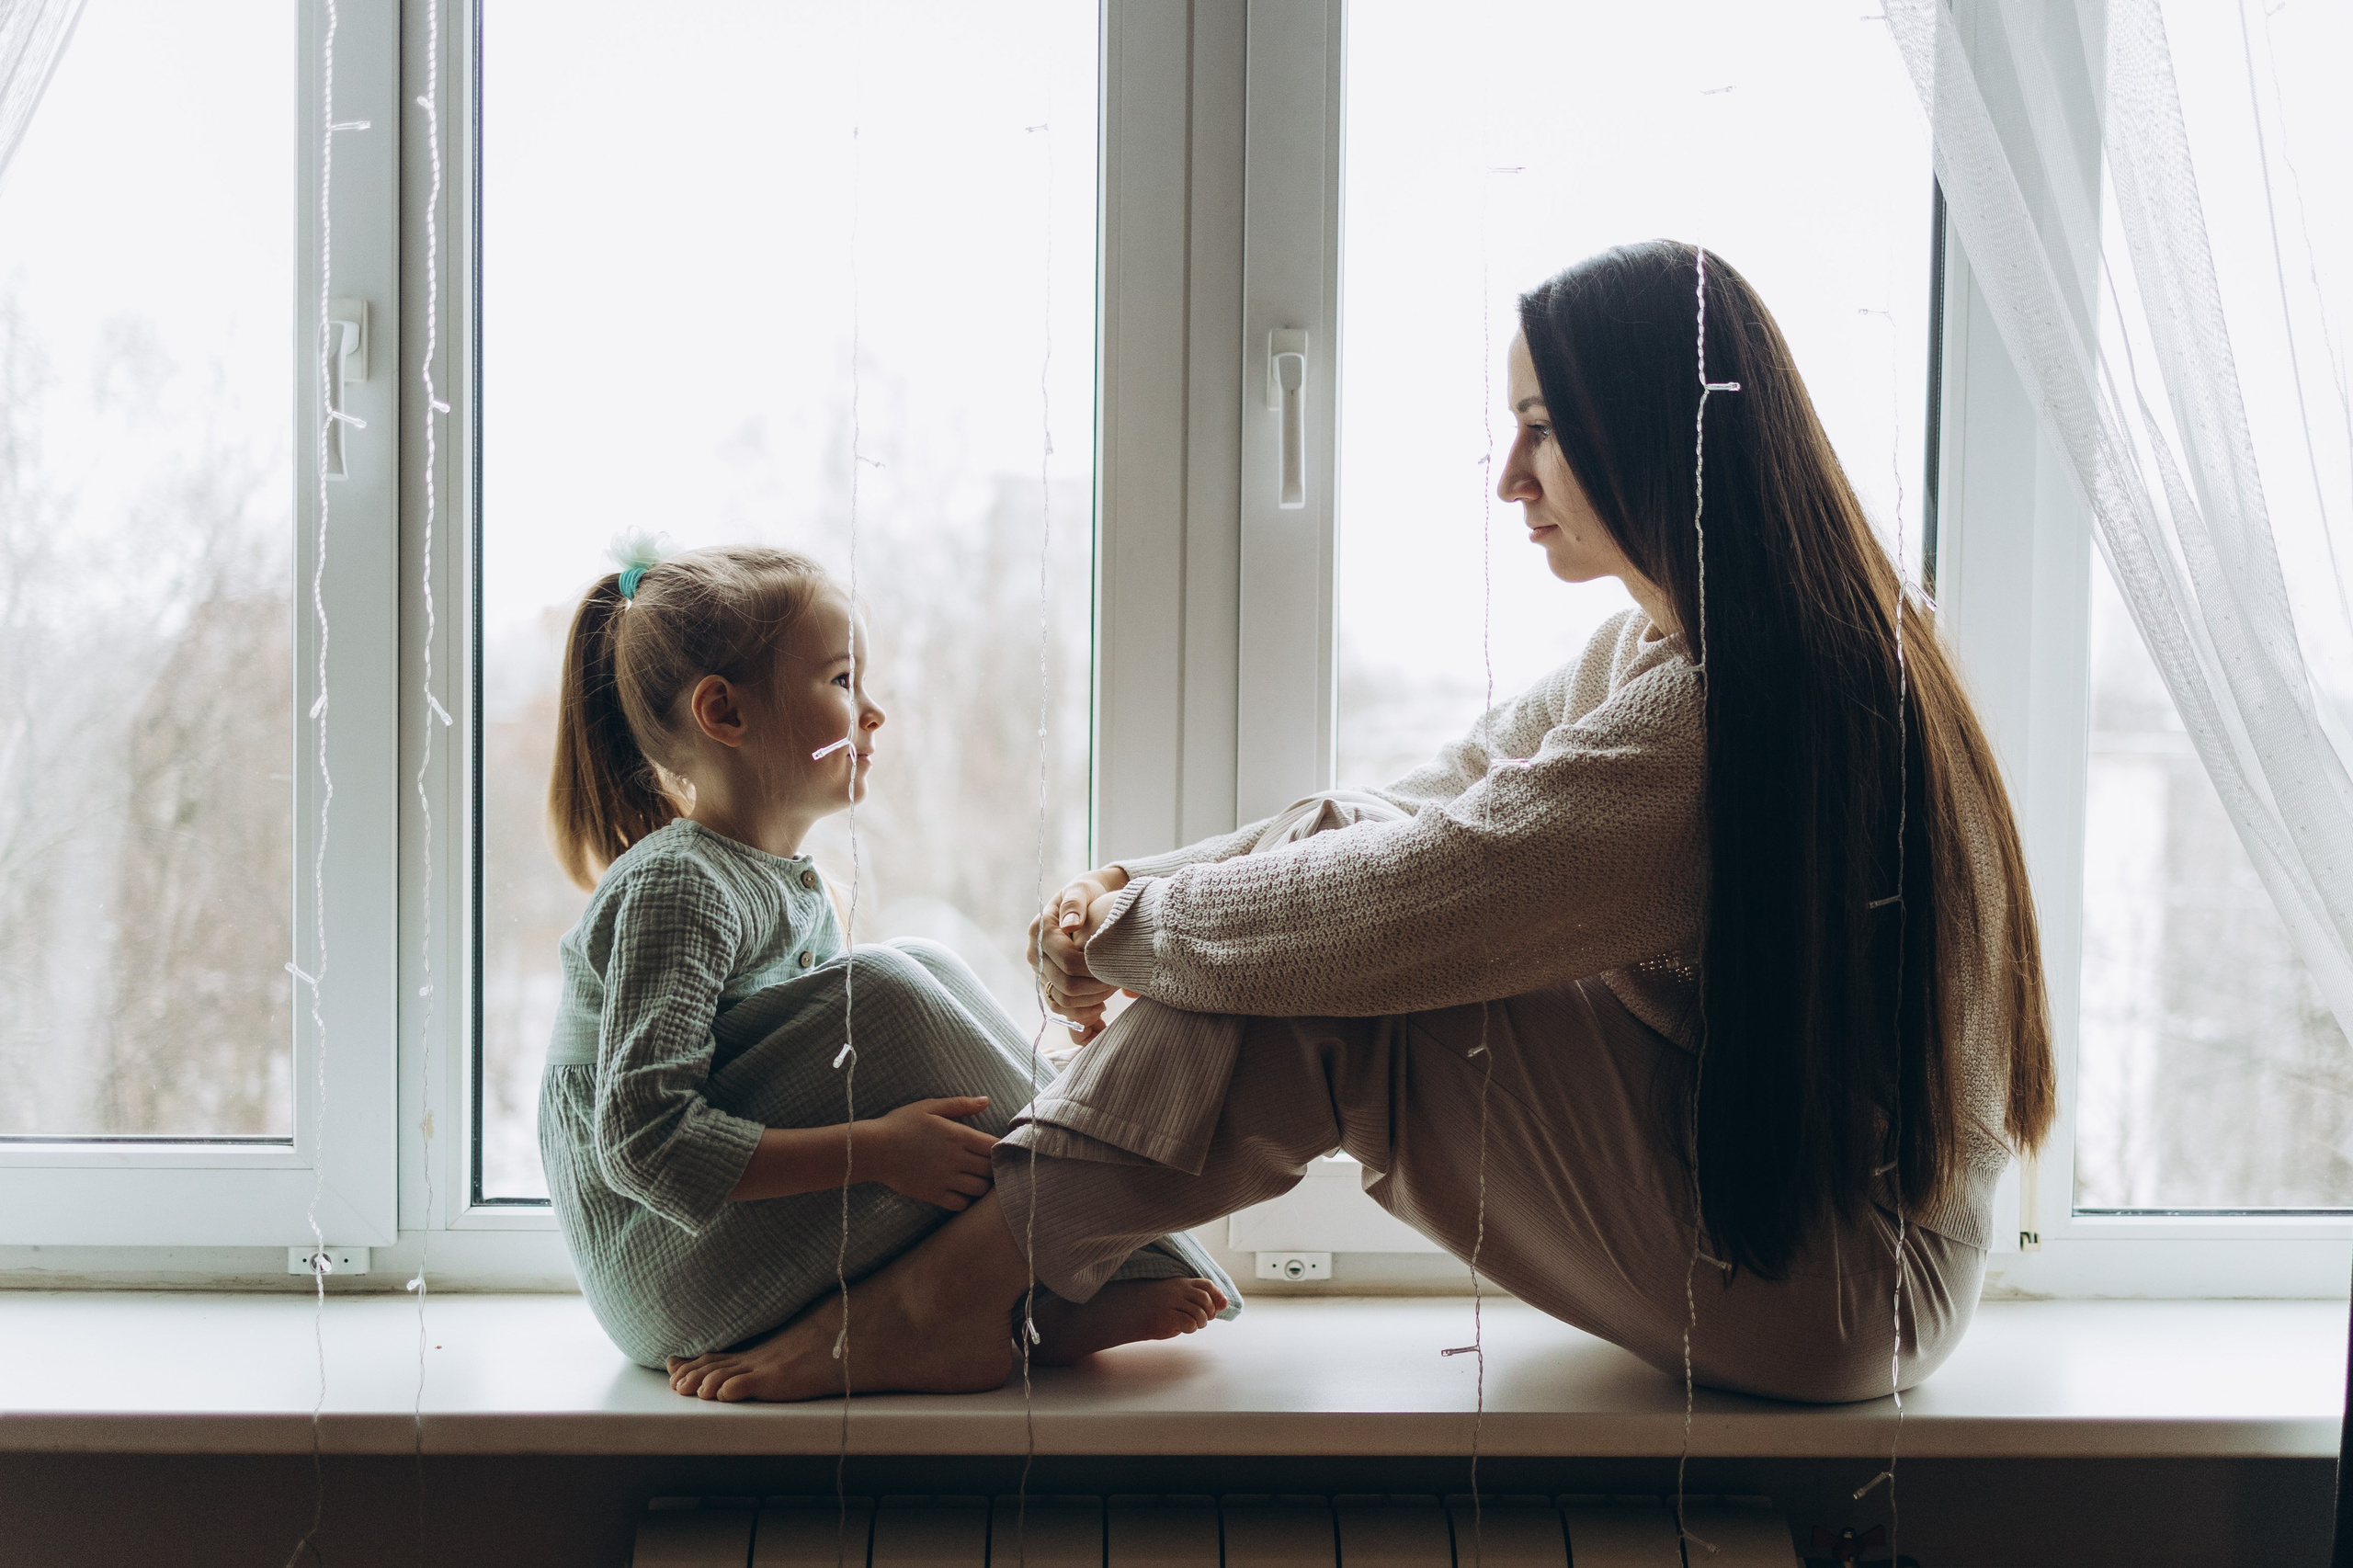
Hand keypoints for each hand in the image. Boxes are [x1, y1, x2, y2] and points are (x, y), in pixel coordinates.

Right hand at [861, 1096, 996, 1210]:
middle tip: (986, 1163)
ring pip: (980, 1189)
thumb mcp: (930, 1106)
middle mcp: (956, 1159)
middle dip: (993, 1167)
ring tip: (975, 1177)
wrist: (874, 1149)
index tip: (993, 1147)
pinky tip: (960, 1190)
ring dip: (982, 1184)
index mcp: (958, 1135)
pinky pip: (962, 1204)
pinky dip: (966, 1199)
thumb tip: (986, 1100)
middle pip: (991, 1169)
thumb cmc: (901, 1124)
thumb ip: (960, 1104)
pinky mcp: (934, 1195)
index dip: (999, 1148)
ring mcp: (946, 1179)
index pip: (994, 1146)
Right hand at [1027, 867, 1131, 1039]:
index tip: (1116, 968)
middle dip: (1095, 989)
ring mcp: (1041, 971)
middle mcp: (1035, 954)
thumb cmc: (1086, 894)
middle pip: (1064, 986)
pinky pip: (1061, 1009)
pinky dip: (1081, 1015)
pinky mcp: (1049, 984)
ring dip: (1088, 1005)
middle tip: (1118, 985)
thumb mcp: (1082, 890)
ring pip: (1061, 1003)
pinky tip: (1101, 1010)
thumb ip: (1076, 903)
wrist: (1084, 902)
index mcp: (1040, 931)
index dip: (1093, 969)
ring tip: (1110, 996)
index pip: (1067, 960)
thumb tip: (1071, 924)